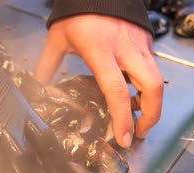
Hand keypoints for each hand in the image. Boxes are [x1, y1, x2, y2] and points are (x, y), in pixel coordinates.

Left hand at [35, 15, 163, 147]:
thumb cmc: (75, 14)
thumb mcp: (57, 39)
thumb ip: (47, 66)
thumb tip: (37, 90)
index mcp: (100, 51)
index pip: (116, 90)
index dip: (121, 118)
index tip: (123, 138)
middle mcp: (126, 50)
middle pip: (152, 87)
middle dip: (151, 115)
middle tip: (139, 132)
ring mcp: (140, 45)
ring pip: (157, 78)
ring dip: (151, 102)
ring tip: (137, 117)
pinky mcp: (147, 41)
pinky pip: (153, 68)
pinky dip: (147, 85)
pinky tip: (134, 93)